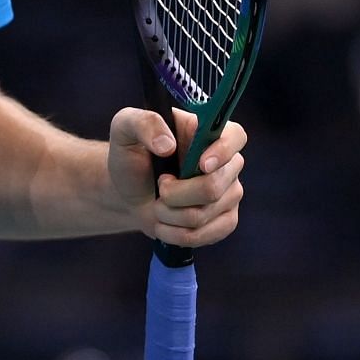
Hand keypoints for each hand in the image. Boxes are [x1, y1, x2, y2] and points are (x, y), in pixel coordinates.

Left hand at [108, 108, 246, 248]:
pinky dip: (176, 233)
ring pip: (204, 213)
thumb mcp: (125, 128)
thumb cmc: (131, 155)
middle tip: (160, 185)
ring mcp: (230, 192)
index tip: (200, 164)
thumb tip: (167, 145)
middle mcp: (227, 162)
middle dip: (175, 193)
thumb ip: (143, 124)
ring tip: (158, 203)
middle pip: (214, 185)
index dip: (223, 151)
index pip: (235, 136)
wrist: (129, 191)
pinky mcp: (225, 220)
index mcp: (207, 132)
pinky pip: (206, 235)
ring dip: (169, 214)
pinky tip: (165, 223)